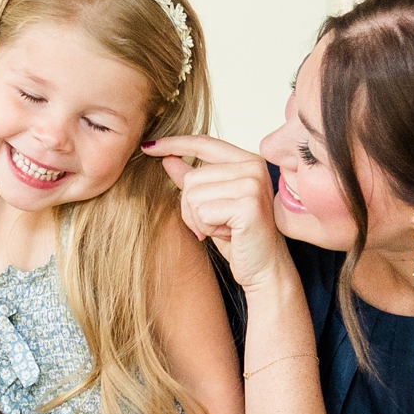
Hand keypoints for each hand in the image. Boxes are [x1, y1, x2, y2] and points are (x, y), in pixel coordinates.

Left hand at [143, 134, 289, 293]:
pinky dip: (208, 228)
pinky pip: (203, 212)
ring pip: (194, 195)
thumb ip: (194, 180)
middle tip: (213, 225)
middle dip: (191, 208)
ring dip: (200, 220)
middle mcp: (252, 167)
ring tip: (222, 229)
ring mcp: (251, 183)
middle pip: (192, 177)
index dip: (174, 144)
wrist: (265, 269)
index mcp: (247, 161)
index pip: (203, 143)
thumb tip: (168, 158)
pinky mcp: (247, 204)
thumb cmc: (241, 239)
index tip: (148, 147)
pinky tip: (228, 235)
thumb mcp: (213, 204)